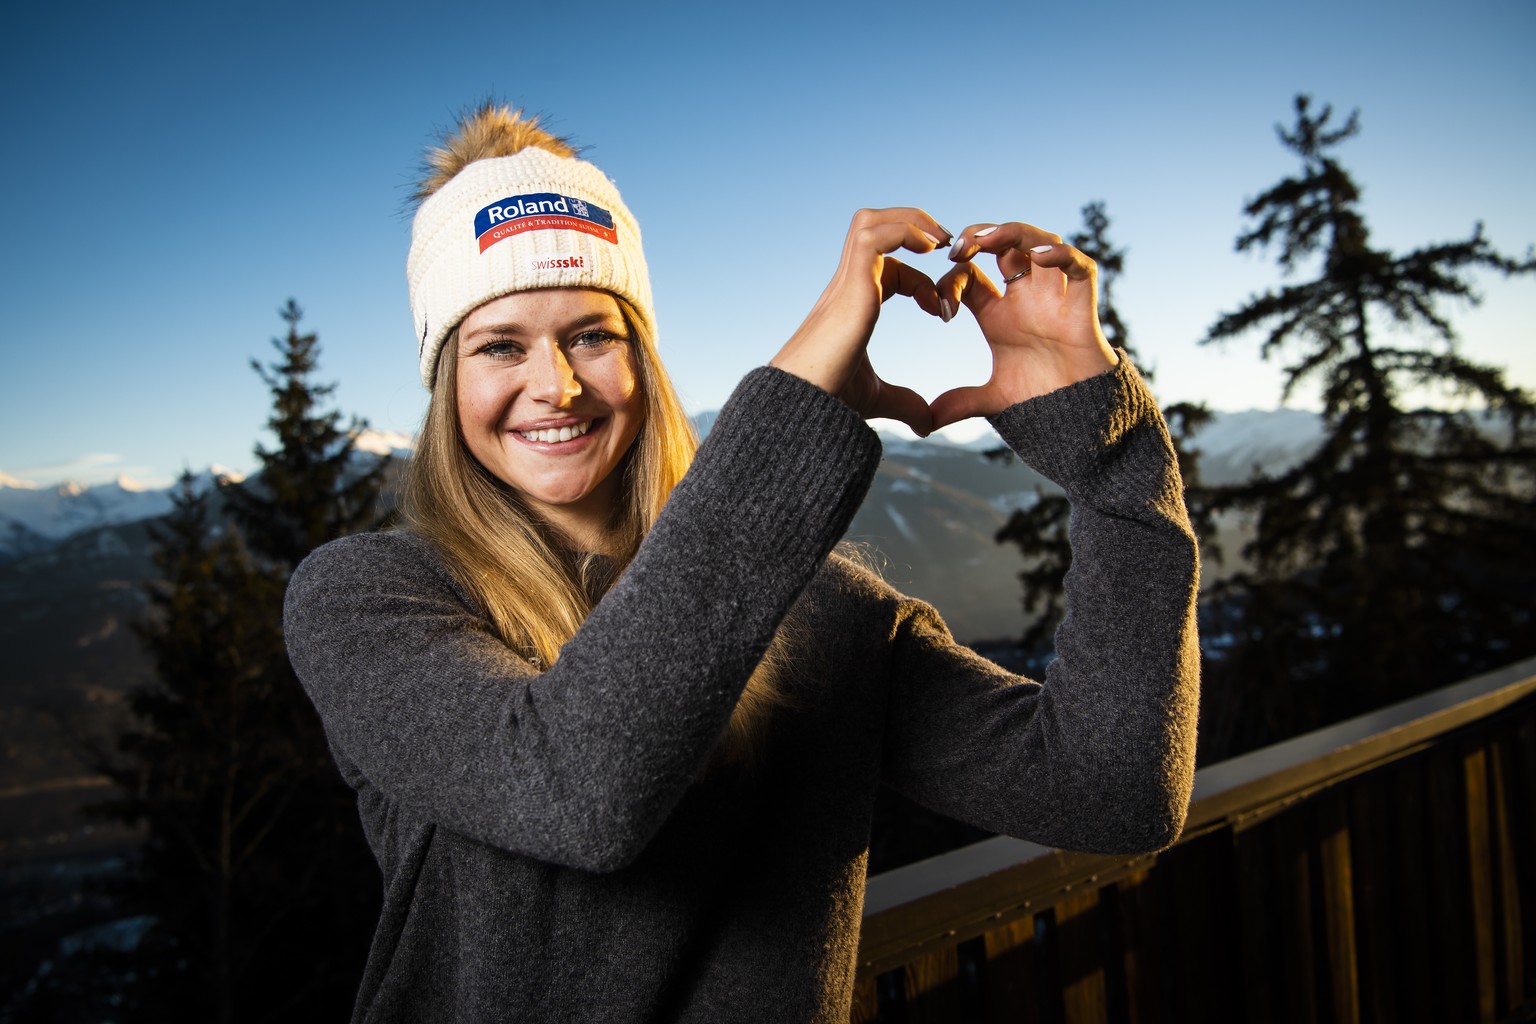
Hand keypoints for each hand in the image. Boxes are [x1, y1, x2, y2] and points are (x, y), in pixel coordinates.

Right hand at [770, 208, 950, 435]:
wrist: (807, 399)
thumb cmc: (830, 398)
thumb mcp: (878, 397)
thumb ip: (905, 403)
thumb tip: (927, 424)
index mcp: (854, 304)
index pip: (888, 269)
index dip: (919, 281)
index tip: (940, 311)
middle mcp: (847, 285)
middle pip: (873, 227)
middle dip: (911, 224)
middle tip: (943, 244)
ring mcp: (847, 281)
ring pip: (871, 222)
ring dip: (909, 220)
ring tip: (939, 240)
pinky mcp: (852, 282)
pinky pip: (876, 237)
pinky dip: (904, 232)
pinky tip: (929, 249)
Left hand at [929, 222, 1117, 429]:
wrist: (1078, 416)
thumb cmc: (1039, 399)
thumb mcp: (991, 399)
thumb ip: (960, 403)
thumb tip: (925, 423)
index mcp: (998, 311)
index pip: (971, 276)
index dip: (953, 280)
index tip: (941, 307)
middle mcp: (1025, 296)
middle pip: (1005, 245)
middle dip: (981, 236)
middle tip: (957, 246)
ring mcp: (1054, 296)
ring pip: (1040, 243)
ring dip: (1015, 234)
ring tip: (988, 240)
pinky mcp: (1082, 305)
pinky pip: (1080, 267)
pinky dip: (1062, 255)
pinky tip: (1038, 256)